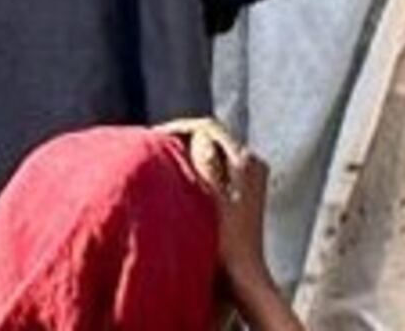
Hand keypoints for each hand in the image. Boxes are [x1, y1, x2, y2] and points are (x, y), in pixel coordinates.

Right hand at [165, 121, 286, 309]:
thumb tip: (200, 136)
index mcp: (246, 160)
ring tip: (161, 162)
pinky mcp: (246, 193)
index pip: (209, 128)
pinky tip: (178, 181)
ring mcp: (251, 178)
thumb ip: (205, 164)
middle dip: (183, 140)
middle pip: (212, 138)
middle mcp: (253, 163)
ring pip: (214, 153)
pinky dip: (197, 169)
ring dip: (189, 154)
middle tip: (152, 148)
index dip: (179, 128)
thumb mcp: (210, 200)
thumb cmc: (225, 243)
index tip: (152, 137)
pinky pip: (218, 168)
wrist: (244, 276)